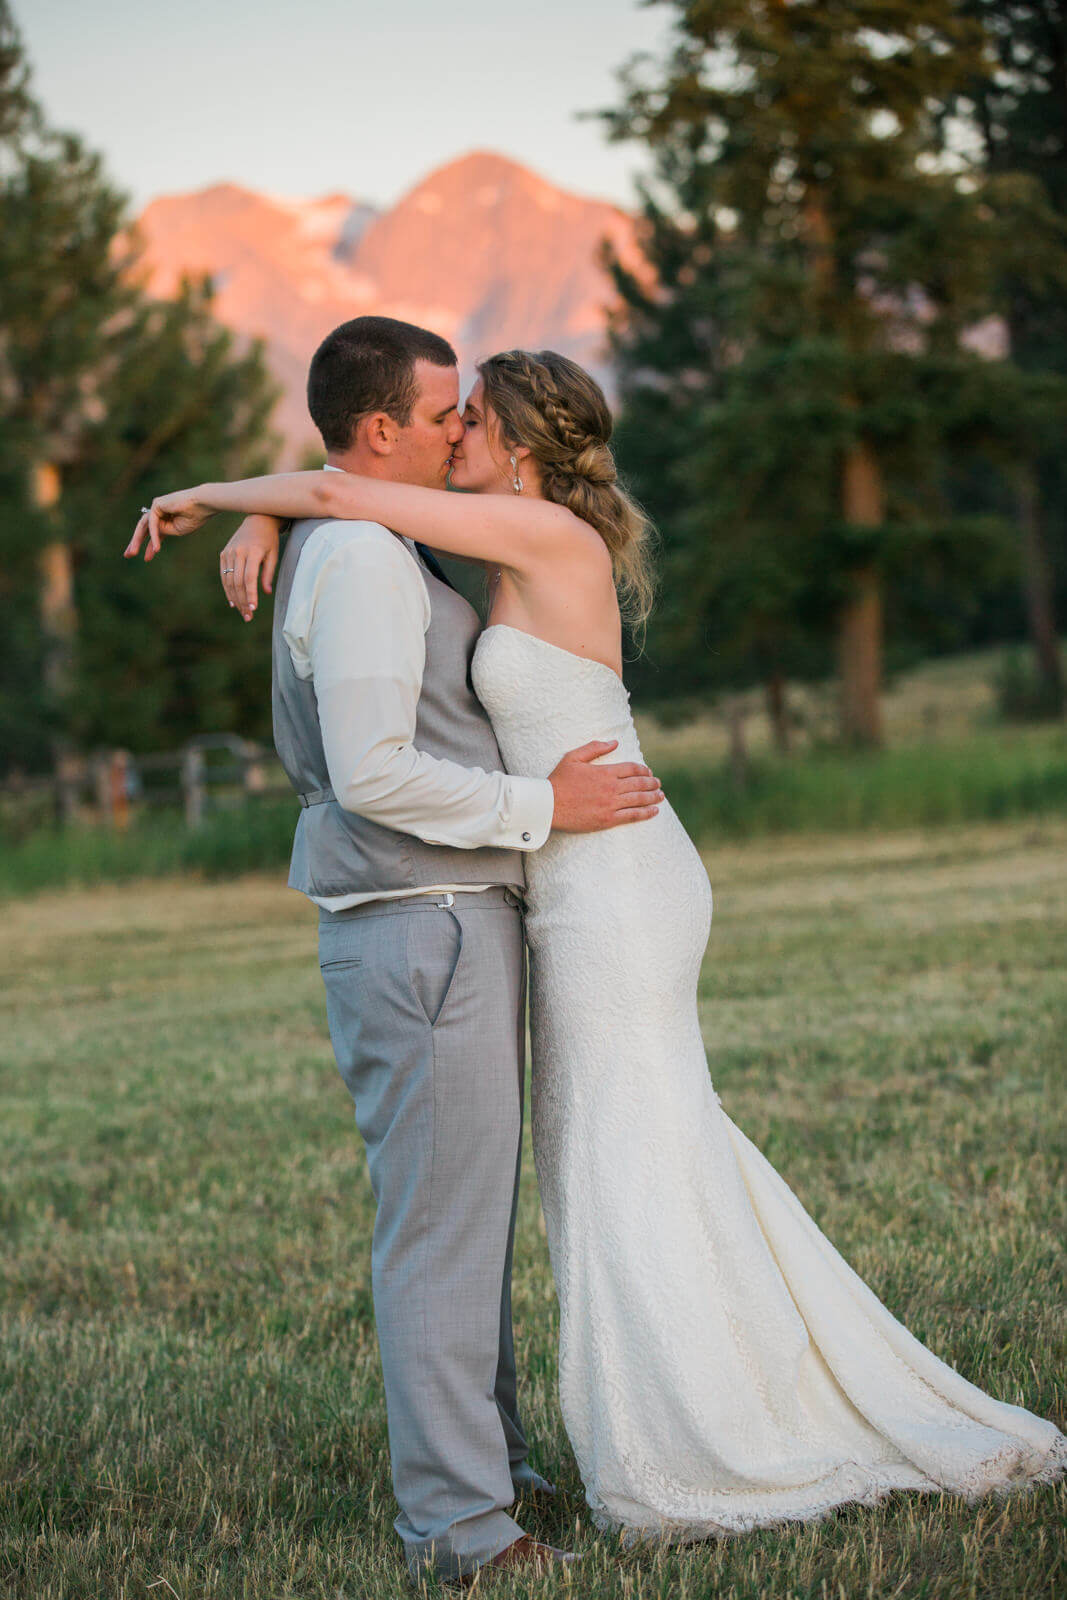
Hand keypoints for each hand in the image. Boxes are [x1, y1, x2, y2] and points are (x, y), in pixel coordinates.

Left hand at [124, 488, 213, 560]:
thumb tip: (151, 532)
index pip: (153, 533)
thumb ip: (163, 531)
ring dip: (137, 540)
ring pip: (143, 526)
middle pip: (144, 529)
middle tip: (128, 555)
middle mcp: (159, 512)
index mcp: (166, 519)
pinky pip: (152, 524)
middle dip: (136, 542)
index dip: (149, 546)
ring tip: (133, 553)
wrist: (202, 505)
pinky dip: (154, 536)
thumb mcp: (177, 530)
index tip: (146, 559)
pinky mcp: (157, 504)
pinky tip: (156, 549)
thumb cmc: (194, 517)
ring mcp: (157, 507)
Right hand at [220, 515, 282, 617]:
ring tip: (242, 612)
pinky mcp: (223, 553)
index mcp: (252, 552)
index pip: (249, 578)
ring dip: (235, 598)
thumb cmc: (269, 540)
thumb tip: (266, 593)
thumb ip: (269, 574)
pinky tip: (233, 601)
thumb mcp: (273, 555)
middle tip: (248, 616)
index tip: (253, 608)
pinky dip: (227, 589)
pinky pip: (224, 575)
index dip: (250, 594)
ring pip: (229, 580)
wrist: (257, 520)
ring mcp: (229, 552)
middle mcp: (238, 552)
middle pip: (237, 582)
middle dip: (242, 601)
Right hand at [548, 741, 663, 831]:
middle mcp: (611, 788)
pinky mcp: (608, 819)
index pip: (632, 768)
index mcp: (605, 772)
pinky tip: (654, 811)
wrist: (548, 805)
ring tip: (661, 795)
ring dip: (653, 797)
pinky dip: (646, 813)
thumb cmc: (558, 781)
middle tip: (658, 783)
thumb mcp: (573, 757)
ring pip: (639, 799)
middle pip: (639, 783)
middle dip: (652, 783)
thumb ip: (595, 748)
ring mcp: (611, 804)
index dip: (643, 770)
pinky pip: (633, 815)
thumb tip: (614, 742)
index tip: (648, 772)